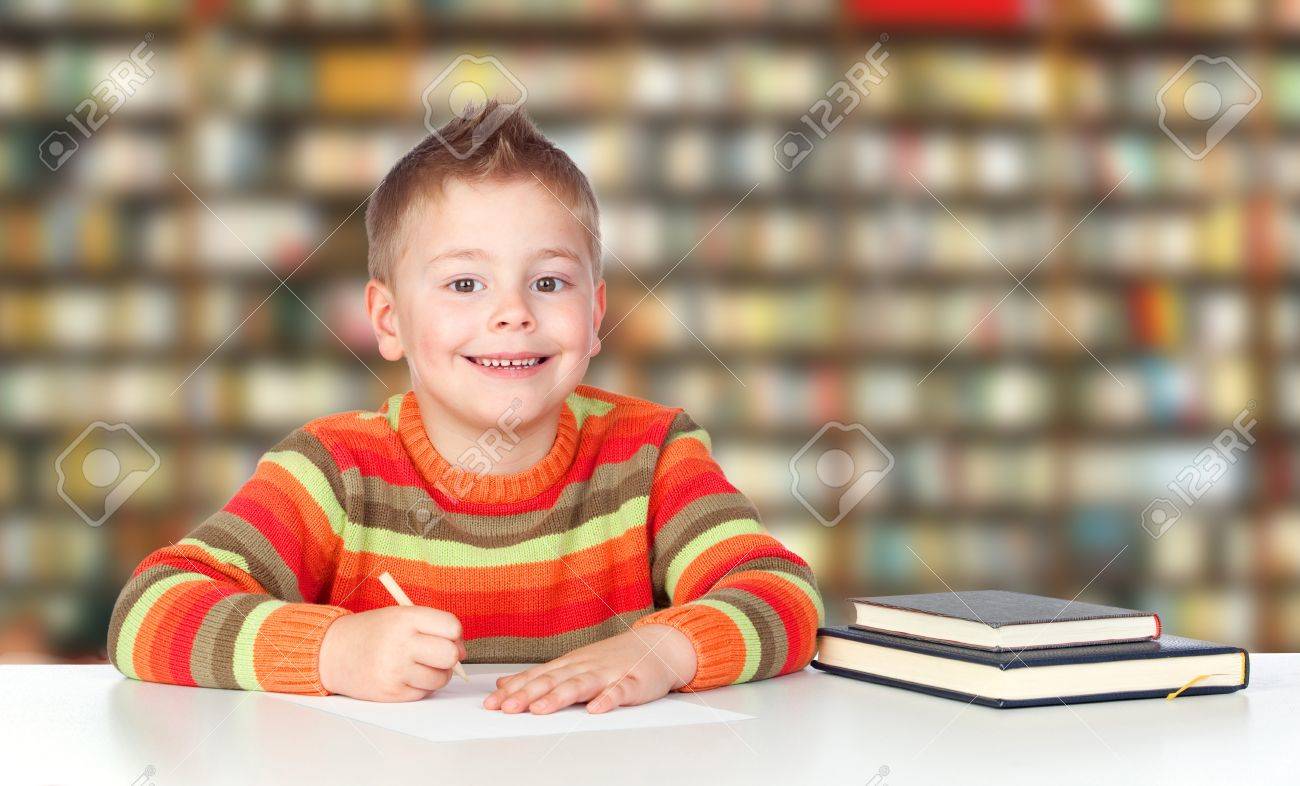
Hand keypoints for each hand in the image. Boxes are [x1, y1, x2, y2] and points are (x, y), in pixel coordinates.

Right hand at [318, 606, 466, 701]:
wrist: (333, 651)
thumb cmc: (373, 632)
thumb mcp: (399, 615)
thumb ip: (432, 626)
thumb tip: (463, 651)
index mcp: (405, 618)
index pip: (452, 627)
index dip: (455, 634)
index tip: (449, 637)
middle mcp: (401, 644)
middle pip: (450, 655)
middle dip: (450, 656)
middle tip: (438, 655)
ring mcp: (395, 670)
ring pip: (441, 678)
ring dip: (437, 674)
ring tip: (419, 665)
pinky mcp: (391, 692)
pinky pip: (424, 692)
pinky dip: (421, 686)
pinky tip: (406, 675)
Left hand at [482, 624, 697, 714]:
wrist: (658, 645)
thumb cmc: (613, 659)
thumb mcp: (574, 664)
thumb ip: (541, 676)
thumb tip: (504, 684)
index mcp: (570, 664)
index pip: (537, 677)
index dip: (514, 690)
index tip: (492, 704)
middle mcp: (585, 667)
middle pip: (553, 681)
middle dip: (528, 695)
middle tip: (506, 708)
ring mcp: (609, 673)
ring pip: (581, 685)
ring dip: (559, 697)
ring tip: (540, 709)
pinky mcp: (633, 682)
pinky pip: (620, 691)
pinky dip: (608, 699)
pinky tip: (596, 710)